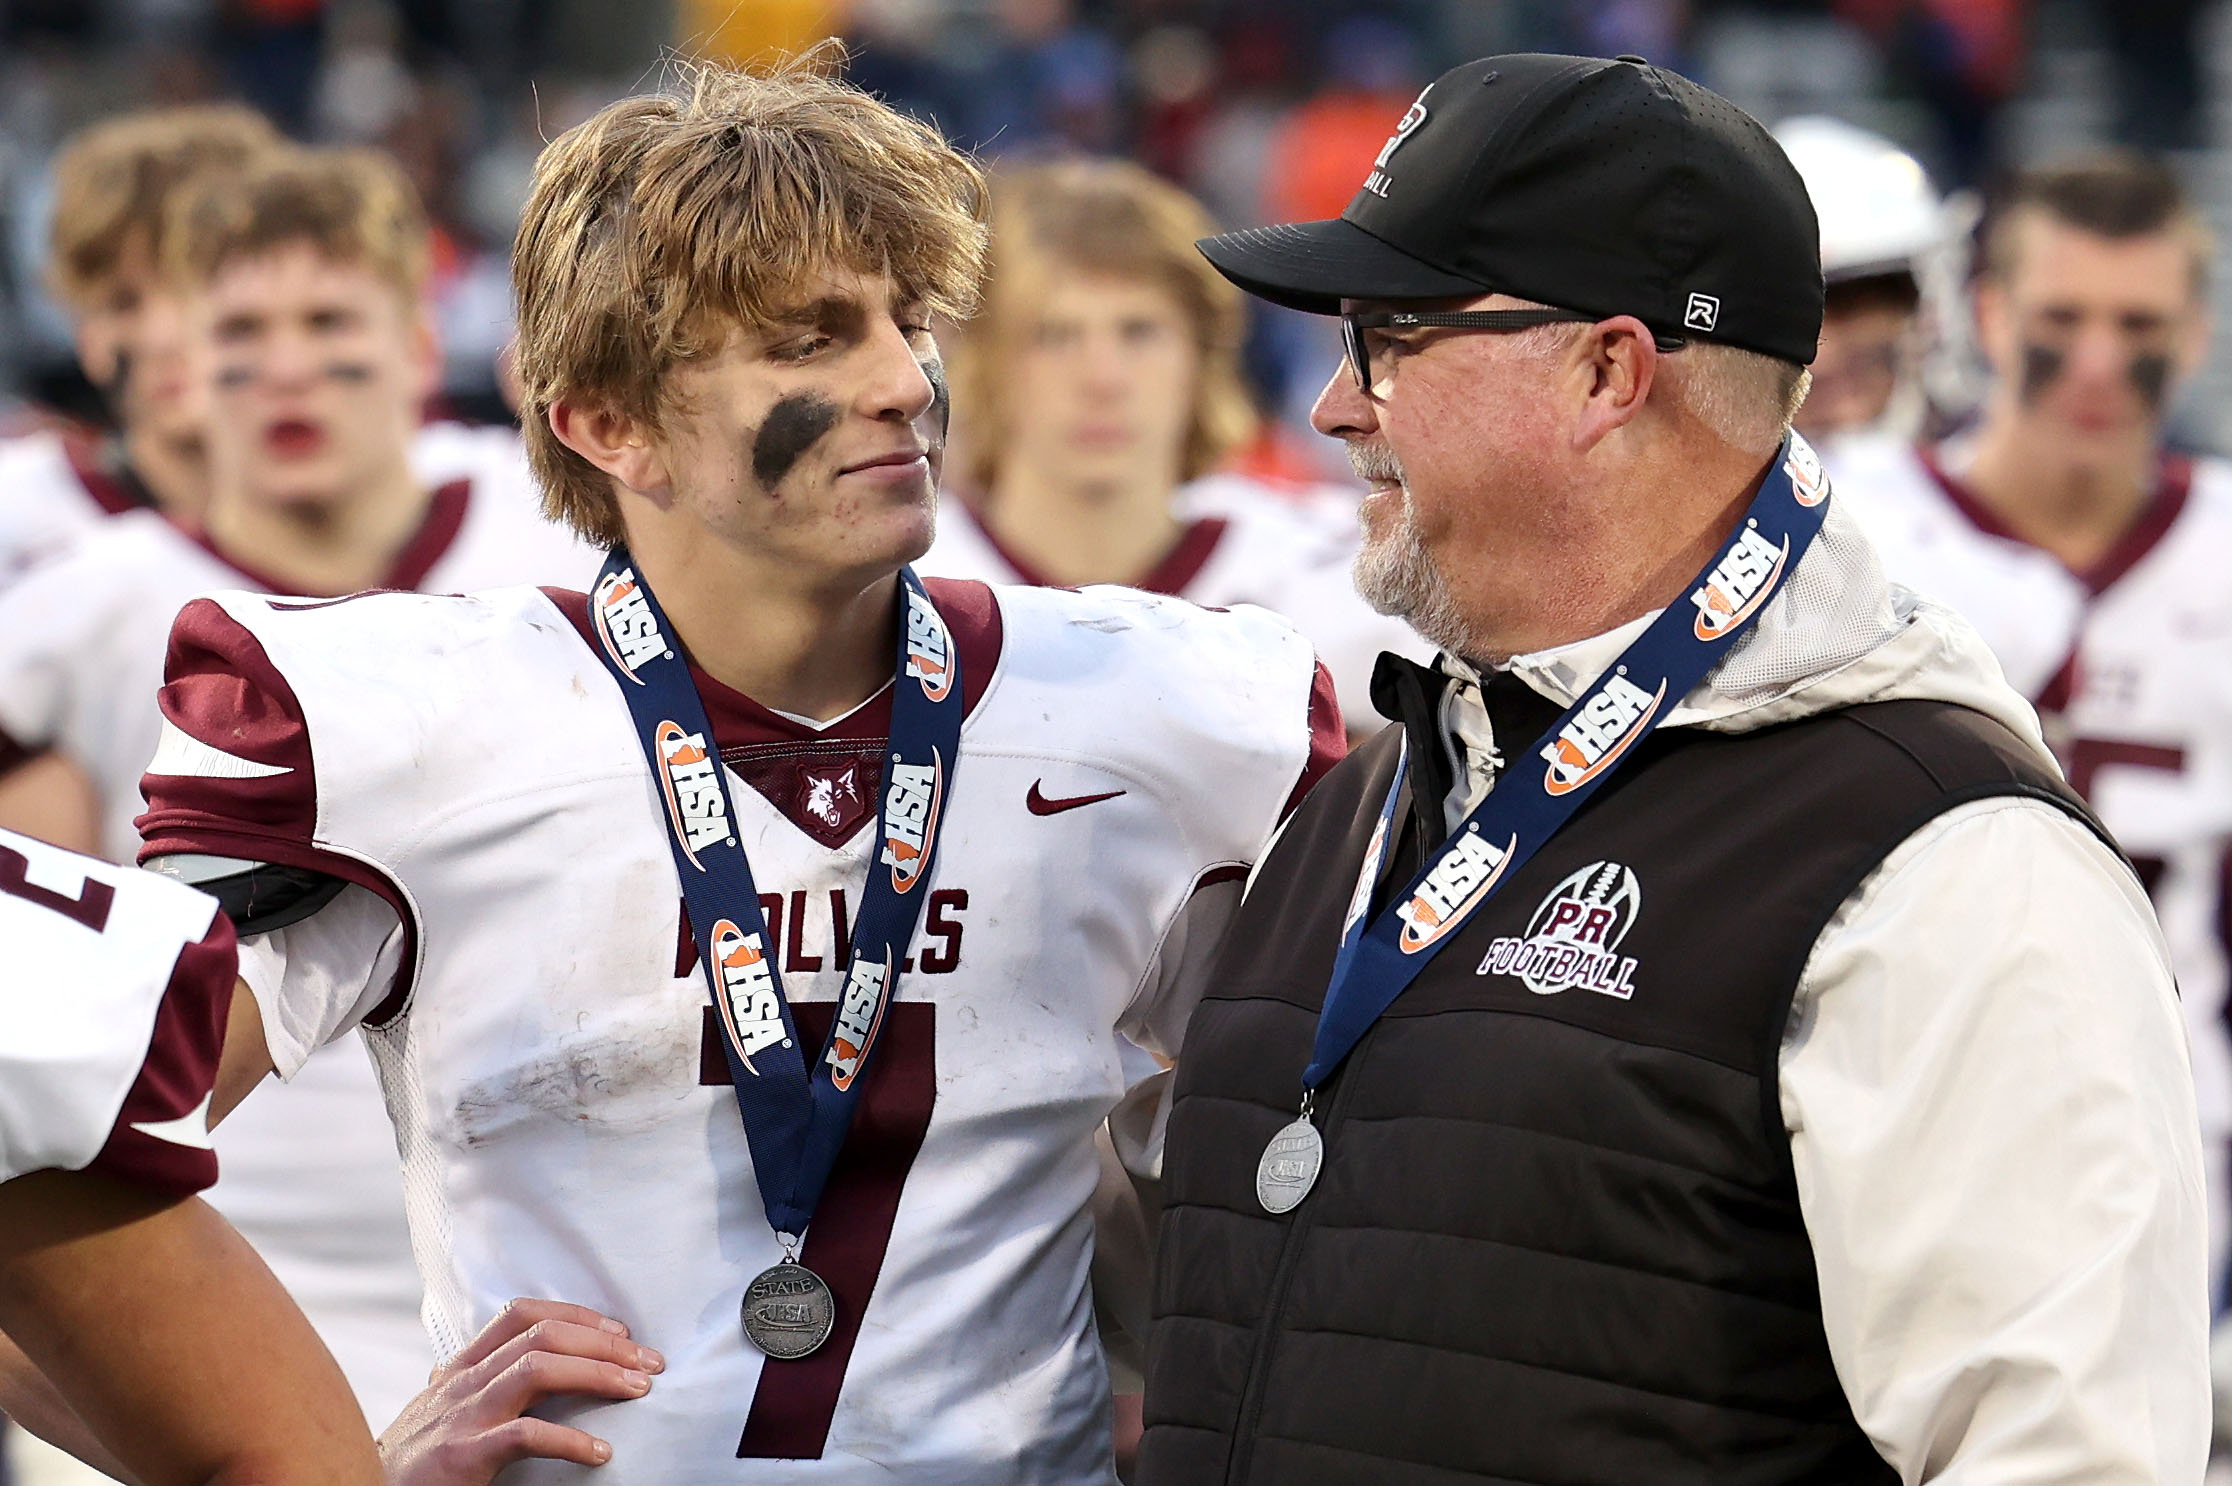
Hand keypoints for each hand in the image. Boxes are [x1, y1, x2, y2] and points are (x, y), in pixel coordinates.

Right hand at [378, 1298, 662, 1484]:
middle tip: (650, 1361)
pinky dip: (570, 1441)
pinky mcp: (462, 1456)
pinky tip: (600, 1452)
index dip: (577, 1314)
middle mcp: (461, 1381)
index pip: (522, 1314)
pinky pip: (525, 1435)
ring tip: (638, 1389)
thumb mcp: (442, 1411)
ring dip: (598, 1374)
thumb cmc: (410, 1463)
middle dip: (604, 1342)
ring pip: (538, 1369)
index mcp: (460, 1367)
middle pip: (543, 1335)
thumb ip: (478, 1384)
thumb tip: (523, 1365)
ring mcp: (461, 1416)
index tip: (620, 1331)